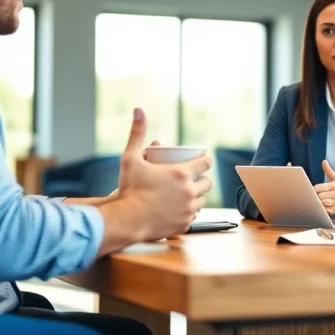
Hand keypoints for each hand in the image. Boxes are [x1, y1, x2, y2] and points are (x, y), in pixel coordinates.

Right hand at [100, 109, 212, 243]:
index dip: (204, 160)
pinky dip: (189, 212)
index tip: (199, 161)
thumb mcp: (131, 158)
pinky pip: (194, 216)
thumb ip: (137, 133)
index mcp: (181, 173)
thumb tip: (139, 110)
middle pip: (208, 183)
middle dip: (202, 179)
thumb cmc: (129, 189)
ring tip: (187, 194)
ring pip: (203, 201)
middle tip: (191, 179)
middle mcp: (189, 191)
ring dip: (197, 196)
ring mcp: (188, 209)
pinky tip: (181, 209)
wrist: (126, 220)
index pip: (206, 163)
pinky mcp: (184, 224)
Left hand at [314, 161, 334, 215]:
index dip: (314, 189)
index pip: (318, 188)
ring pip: (321, 204)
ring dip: (317, 202)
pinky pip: (324, 211)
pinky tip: (320, 206)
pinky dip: (321, 209)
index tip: (312, 189)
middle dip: (315, 196)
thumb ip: (328, 170)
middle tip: (313, 195)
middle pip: (319, 196)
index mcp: (334, 186)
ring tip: (316, 200)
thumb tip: (324, 161)